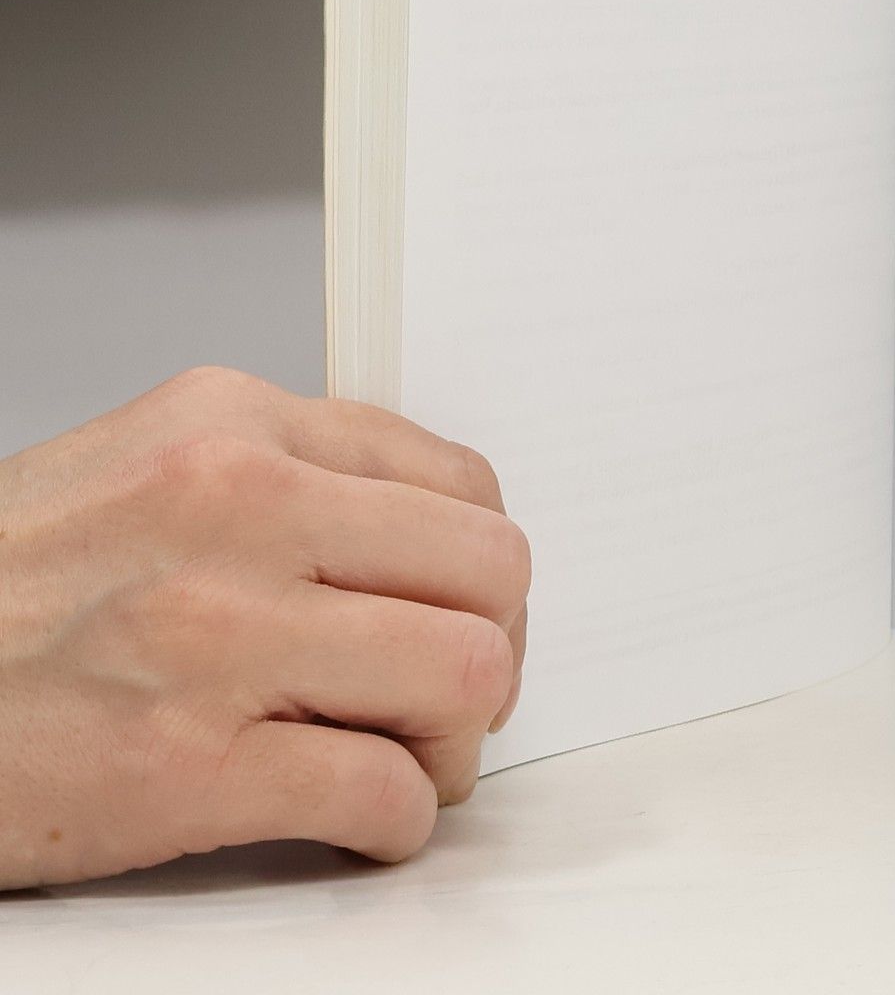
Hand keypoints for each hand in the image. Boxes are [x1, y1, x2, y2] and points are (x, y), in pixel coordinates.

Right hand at [0, 366, 529, 886]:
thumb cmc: (13, 586)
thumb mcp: (152, 465)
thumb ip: (294, 475)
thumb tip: (435, 536)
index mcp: (237, 425)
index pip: (461, 483)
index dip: (483, 565)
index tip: (464, 609)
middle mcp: (238, 509)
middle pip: (489, 572)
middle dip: (495, 645)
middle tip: (452, 689)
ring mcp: (213, 637)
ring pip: (463, 676)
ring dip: (460, 738)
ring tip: (412, 753)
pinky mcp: (183, 769)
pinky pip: (380, 796)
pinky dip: (397, 822)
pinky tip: (361, 817)